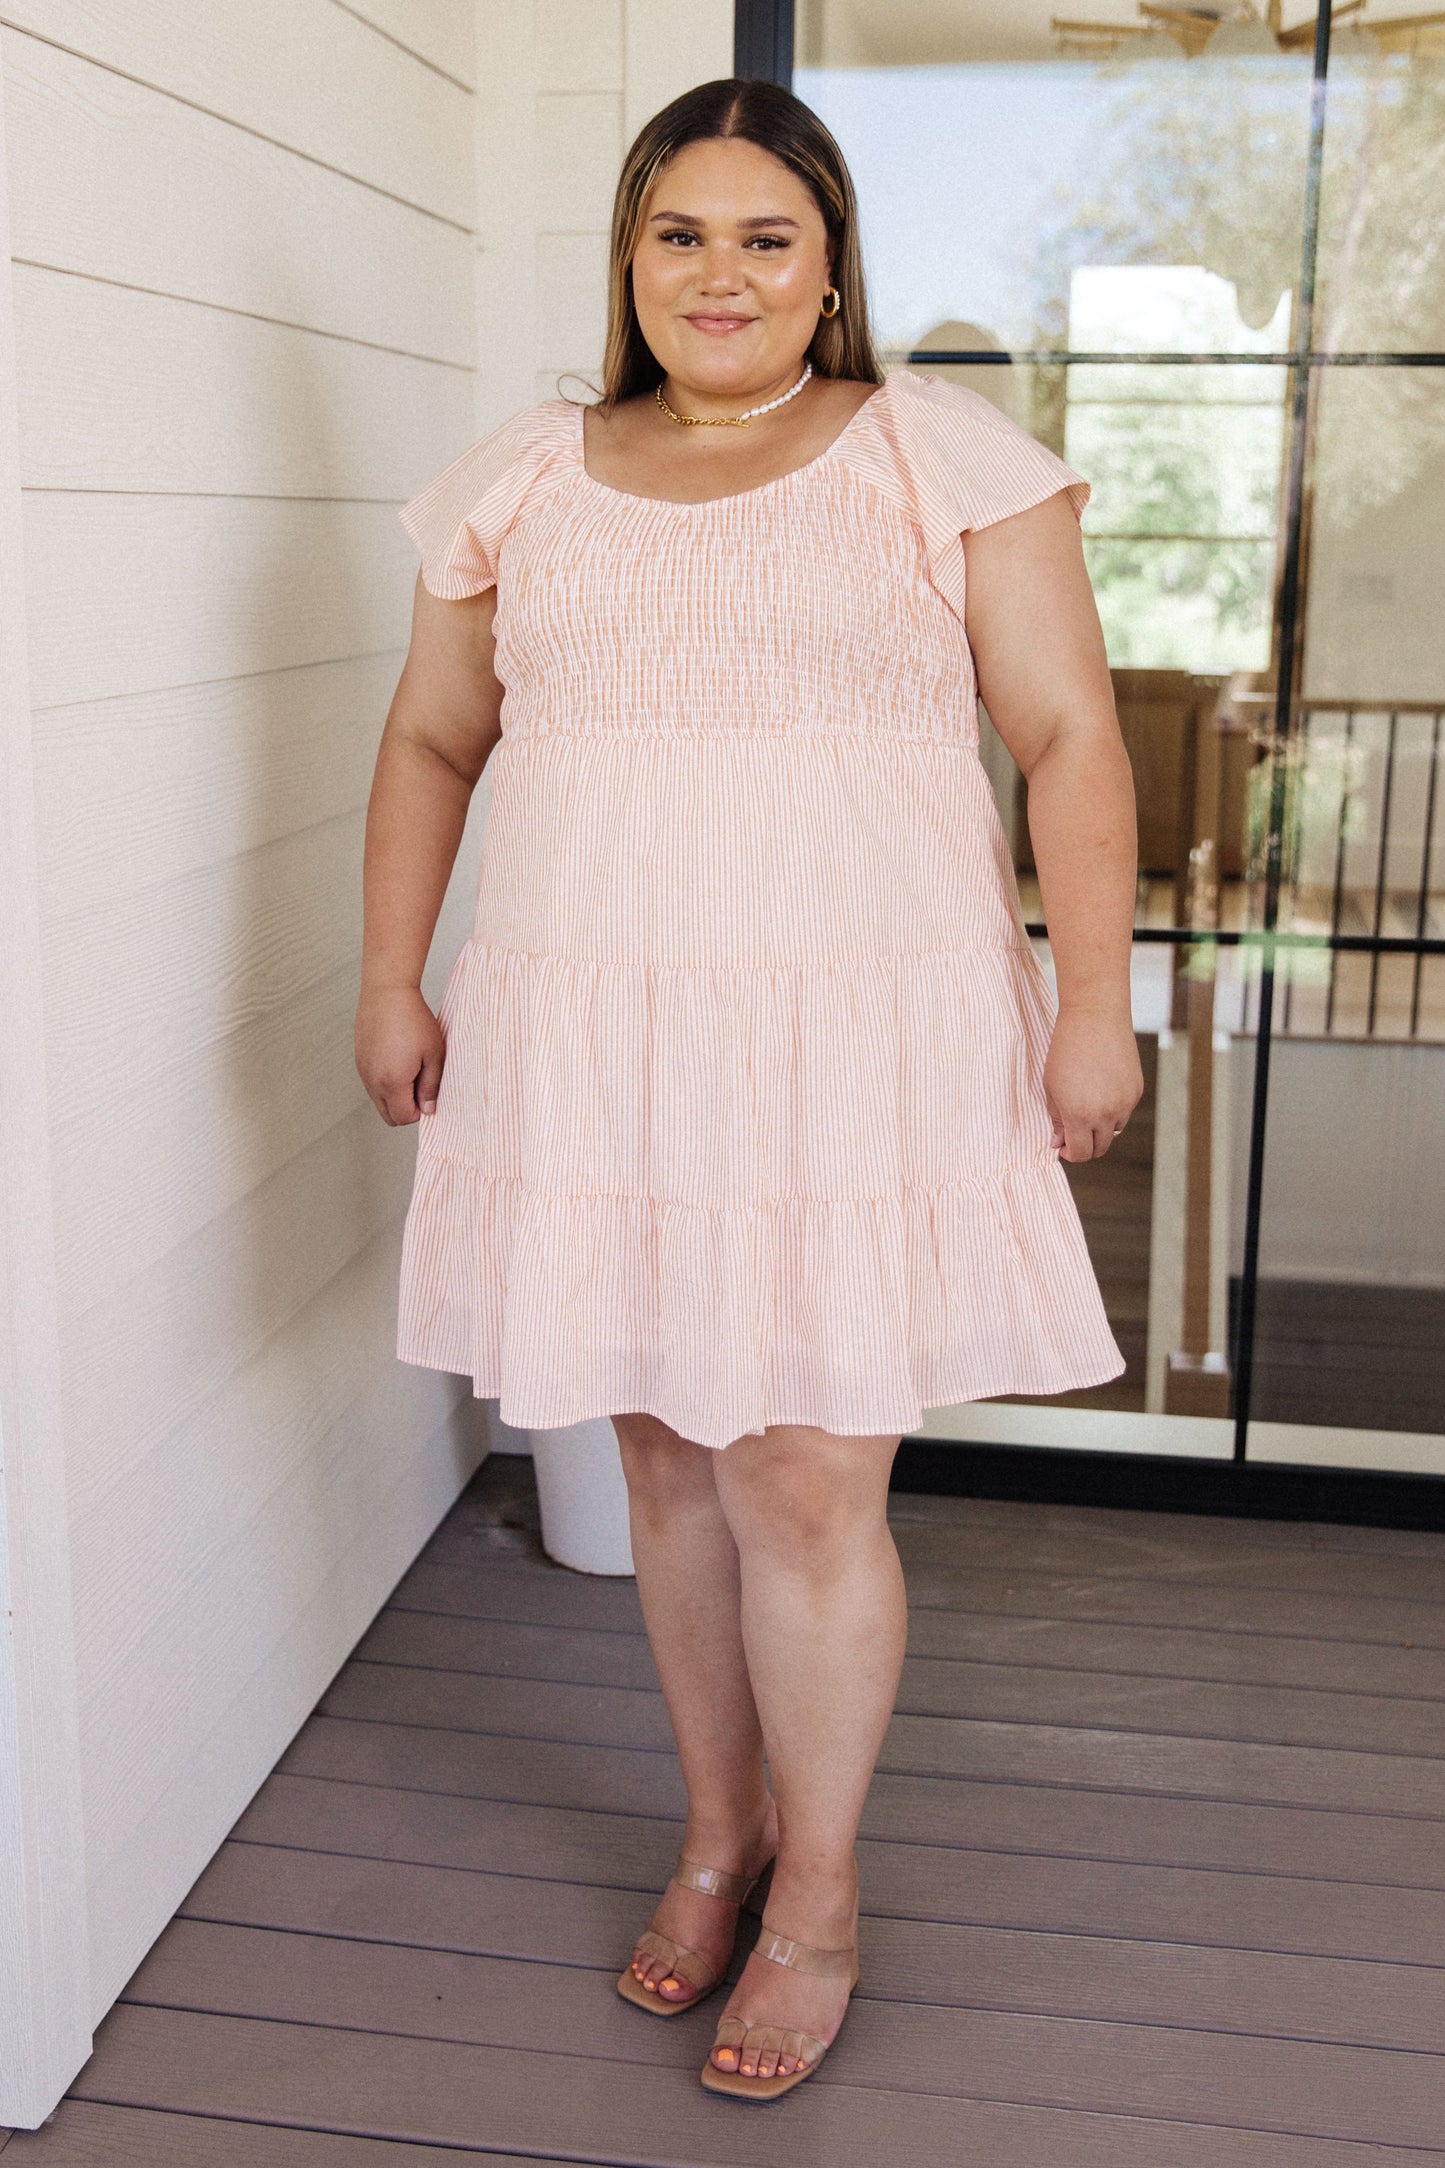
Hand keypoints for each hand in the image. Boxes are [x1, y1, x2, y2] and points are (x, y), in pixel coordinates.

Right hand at [355, 983, 444, 1125]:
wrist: (387, 991)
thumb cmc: (413, 1019)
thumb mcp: (433, 1054)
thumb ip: (431, 1086)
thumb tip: (429, 1109)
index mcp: (391, 1083)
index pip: (404, 1118)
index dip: (420, 1111)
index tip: (429, 1092)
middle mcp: (372, 1081)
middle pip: (389, 1116)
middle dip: (407, 1109)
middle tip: (422, 1086)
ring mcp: (363, 1071)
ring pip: (379, 1101)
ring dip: (396, 1096)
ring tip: (411, 1069)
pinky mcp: (360, 1060)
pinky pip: (372, 1084)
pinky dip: (385, 1083)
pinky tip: (398, 1060)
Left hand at [1043, 1005, 1142, 1162]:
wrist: (1095, 1017)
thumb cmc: (1065, 1049)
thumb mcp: (1051, 1085)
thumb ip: (1056, 1117)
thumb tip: (1058, 1142)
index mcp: (1079, 1115)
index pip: (1080, 1153)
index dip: (1069, 1154)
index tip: (1062, 1146)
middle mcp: (1106, 1114)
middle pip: (1099, 1148)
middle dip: (1085, 1145)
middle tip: (1072, 1133)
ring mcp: (1125, 1103)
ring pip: (1114, 1131)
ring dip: (1100, 1128)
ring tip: (1086, 1106)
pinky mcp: (1137, 1090)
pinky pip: (1124, 1111)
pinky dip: (1113, 1109)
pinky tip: (1101, 1089)